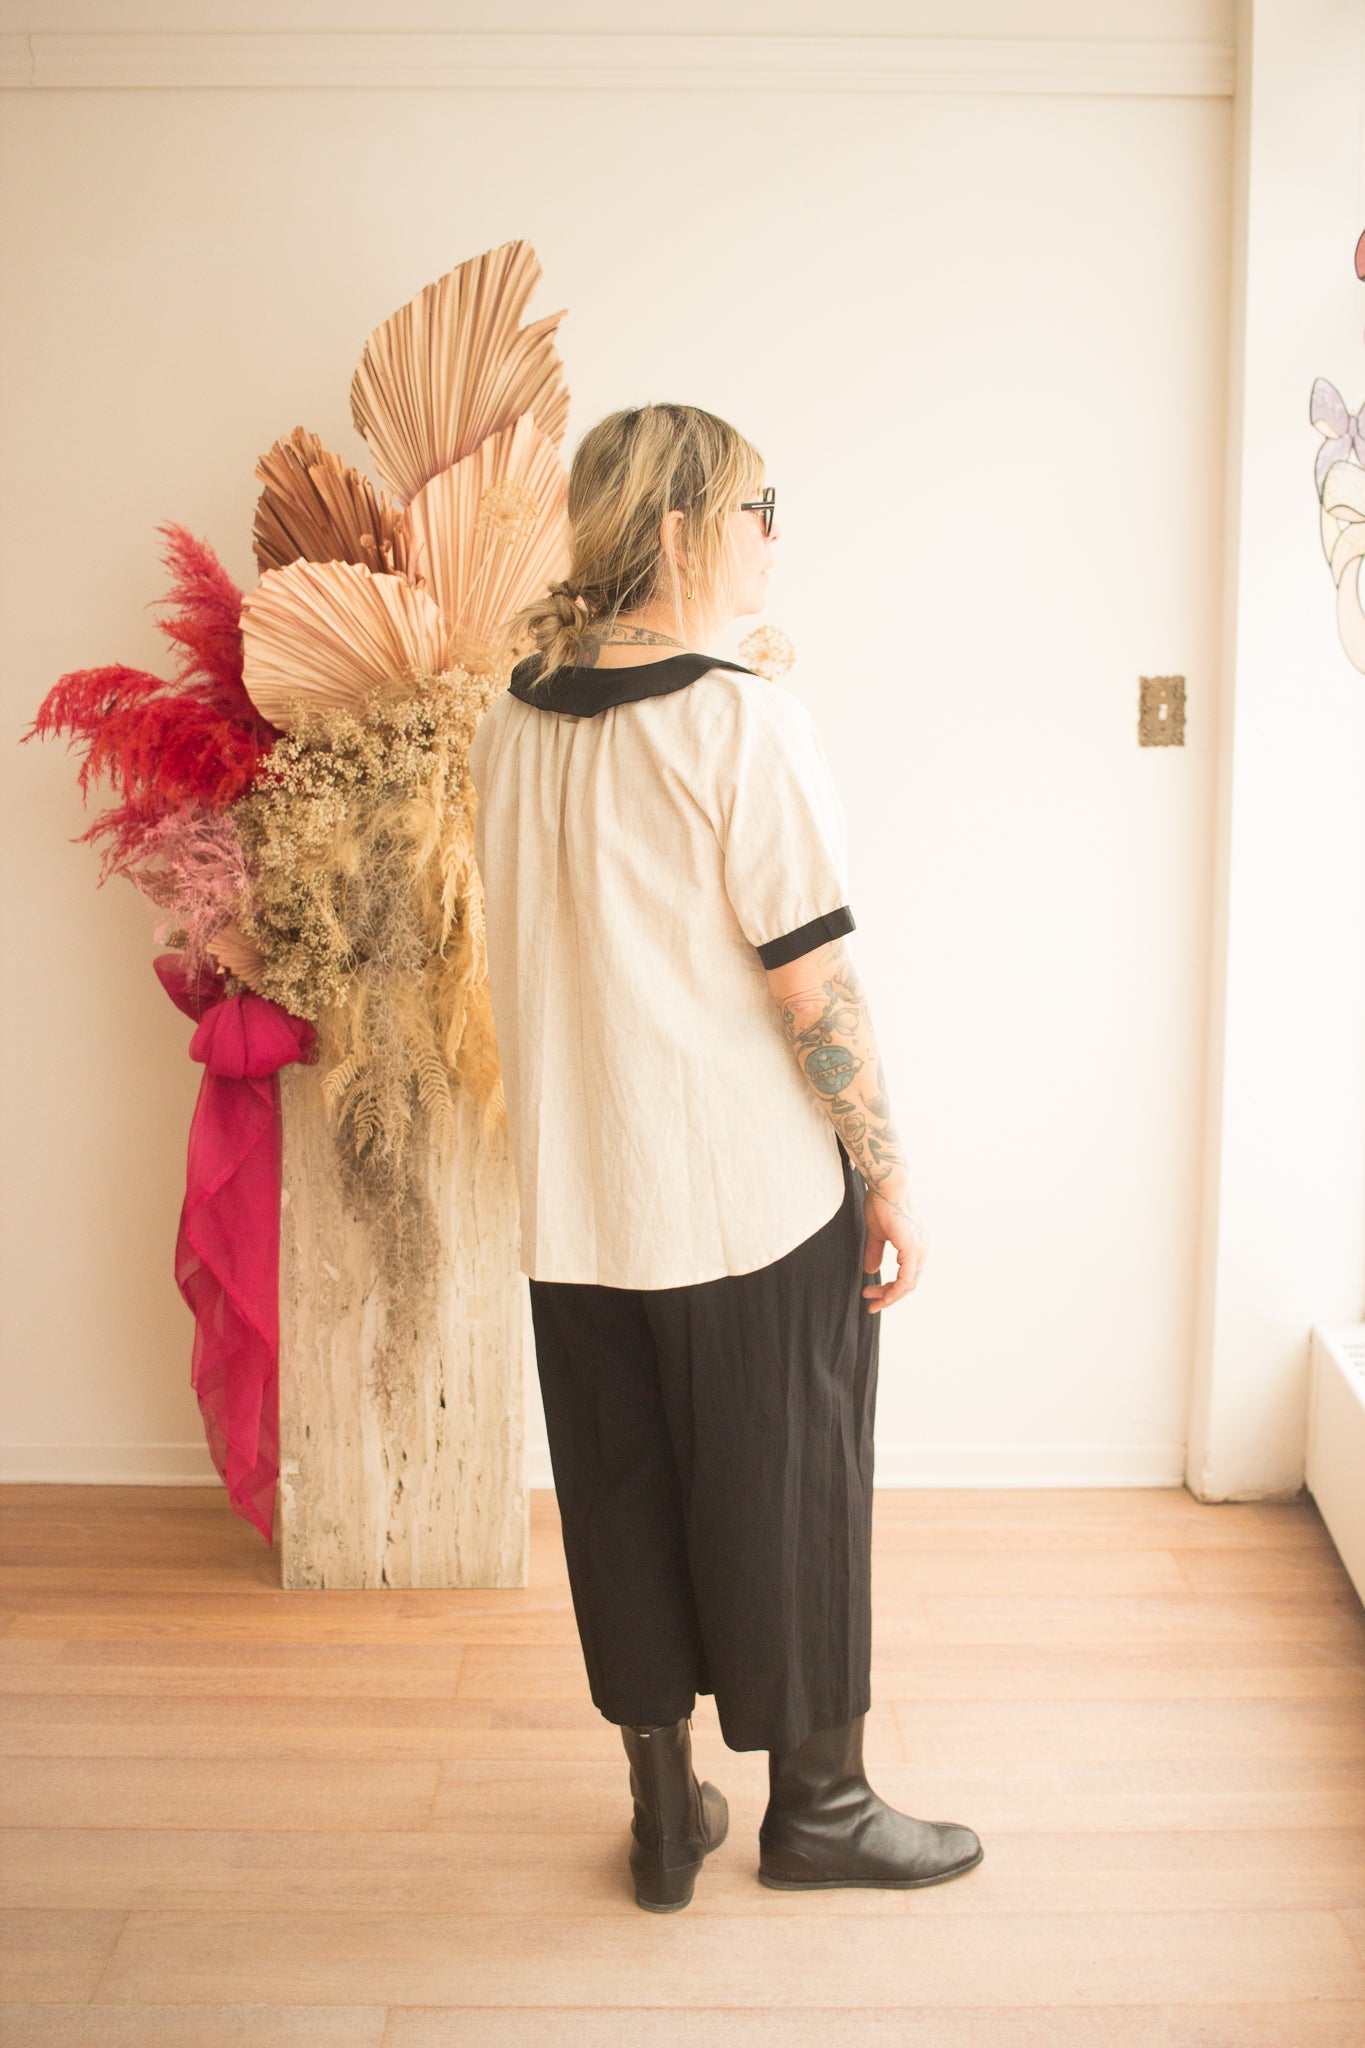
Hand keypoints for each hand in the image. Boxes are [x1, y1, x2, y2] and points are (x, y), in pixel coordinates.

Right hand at [861, 1183, 928, 1312]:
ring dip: (889, 1296)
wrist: (886, 1187)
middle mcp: (923, 1248)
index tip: (872, 1294)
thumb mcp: (876, 1234)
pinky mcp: (912, 1250)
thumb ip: (876, 1252)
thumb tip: (871, 1271)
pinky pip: (905, 1279)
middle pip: (909, 1283)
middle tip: (870, 1302)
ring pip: (908, 1284)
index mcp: (917, 1244)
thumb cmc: (881, 1204)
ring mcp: (920, 1250)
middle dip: (889, 1295)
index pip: (908, 1274)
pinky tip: (882, 1297)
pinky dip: (894, 1291)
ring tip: (870, 1299)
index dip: (891, 1288)